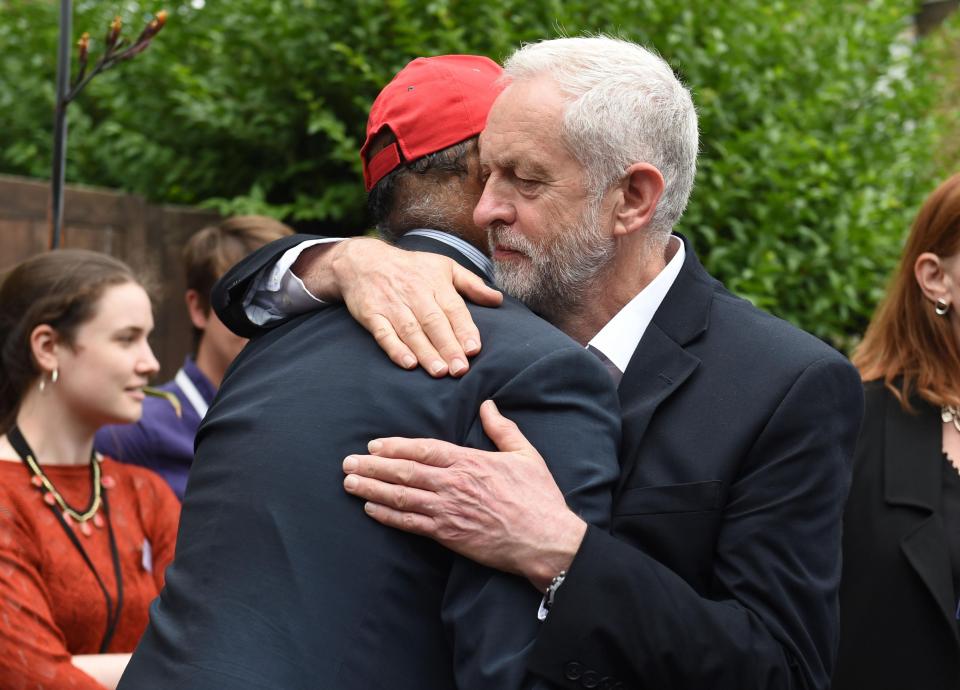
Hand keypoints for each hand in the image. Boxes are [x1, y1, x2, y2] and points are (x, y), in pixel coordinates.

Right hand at [303, 237, 502, 376]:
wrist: (363, 261)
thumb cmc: (411, 267)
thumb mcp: (444, 266)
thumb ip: (472, 284)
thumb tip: (498, 299)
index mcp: (435, 283)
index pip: (453, 308)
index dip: (463, 329)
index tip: (474, 349)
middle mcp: (414, 294)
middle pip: (433, 322)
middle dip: (448, 346)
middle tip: (460, 369)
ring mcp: (392, 305)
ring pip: (411, 331)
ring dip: (425, 352)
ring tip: (440, 372)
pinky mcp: (371, 314)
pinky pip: (383, 333)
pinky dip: (395, 349)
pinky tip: (408, 363)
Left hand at [342, 400, 585, 589]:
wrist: (545, 539)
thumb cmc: (537, 497)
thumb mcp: (525, 455)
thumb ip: (502, 429)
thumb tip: (488, 404)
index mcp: (469, 462)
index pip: (423, 449)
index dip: (395, 446)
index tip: (374, 444)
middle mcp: (453, 484)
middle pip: (404, 472)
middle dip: (373, 466)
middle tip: (348, 462)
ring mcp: (448, 511)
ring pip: (401, 497)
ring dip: (372, 488)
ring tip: (350, 483)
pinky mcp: (448, 535)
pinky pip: (410, 524)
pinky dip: (387, 516)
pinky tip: (370, 509)